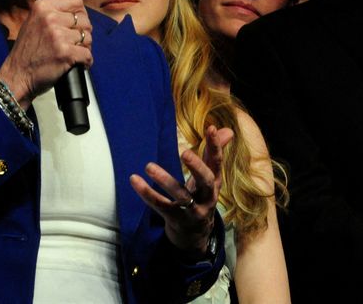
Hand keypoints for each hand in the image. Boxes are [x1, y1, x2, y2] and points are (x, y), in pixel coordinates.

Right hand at [0, 0, 92, 107]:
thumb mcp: (32, 22)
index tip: (78, 23)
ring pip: (88, 37)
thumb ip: (51, 14)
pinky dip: (86, 62)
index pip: (76, 1)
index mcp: (42, 7)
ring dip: (84, 48)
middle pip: (84, 20)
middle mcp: (50, 18)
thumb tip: (75, 12)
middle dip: (83, 32)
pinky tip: (78, 64)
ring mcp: (58, 36)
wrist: (17, 76)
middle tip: (75, 43)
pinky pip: (87, 54)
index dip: (80, 13)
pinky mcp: (66, 53)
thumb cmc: (26, 53)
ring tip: (73, 54)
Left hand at [130, 125, 233, 254]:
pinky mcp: (175, 219)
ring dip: (164, 180)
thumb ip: (213, 154)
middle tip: (183, 152)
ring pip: (180, 195)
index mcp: (214, 183)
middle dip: (196, 166)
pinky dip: (146, 193)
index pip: (217, 162)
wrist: (195, 235)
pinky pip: (160, 205)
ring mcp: (192, 210)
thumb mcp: (208, 178)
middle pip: (205, 181)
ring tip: (148, 166)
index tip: (211, 128)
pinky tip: (134, 180)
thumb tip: (228, 130)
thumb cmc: (199, 197)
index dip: (215, 146)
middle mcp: (206, 197)